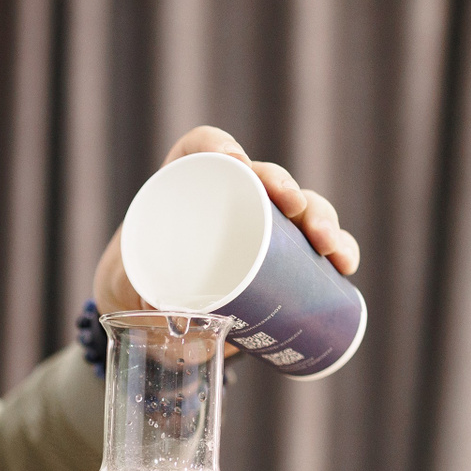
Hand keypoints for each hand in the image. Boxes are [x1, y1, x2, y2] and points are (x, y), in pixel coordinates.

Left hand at [91, 126, 361, 315]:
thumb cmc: (133, 293)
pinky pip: (315, 247)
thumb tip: (164, 310)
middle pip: (261, 176)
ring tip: (329, 246)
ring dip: (321, 218)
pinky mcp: (280, 261)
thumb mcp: (125, 289)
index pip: (199, 148)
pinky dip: (337, 250)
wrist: (150, 324)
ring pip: (298, 209)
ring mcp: (257, 229)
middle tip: (293, 208)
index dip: (217, 146)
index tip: (233, 163)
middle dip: (286, 186)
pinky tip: (345, 264)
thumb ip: (133, 291)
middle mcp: (225, 200)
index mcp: (180, 188)